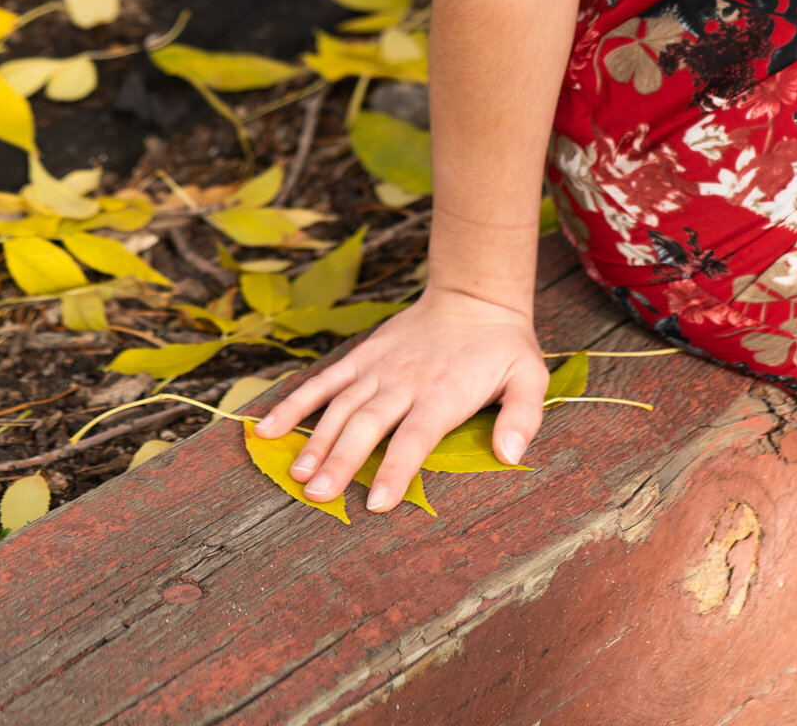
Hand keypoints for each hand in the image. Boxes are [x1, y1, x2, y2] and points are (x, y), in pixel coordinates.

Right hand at [255, 284, 548, 510]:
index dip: (395, 468)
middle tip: (318, 495)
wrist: (474, 295)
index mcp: (443, 393)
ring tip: (296, 474)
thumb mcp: (529, 376)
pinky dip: (295, 402)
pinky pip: (325, 380)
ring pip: (342, 405)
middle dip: (342, 460)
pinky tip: (266, 427)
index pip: (416, 435)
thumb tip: (510, 453)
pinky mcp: (363, 356)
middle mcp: (406, 381)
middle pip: (369, 423)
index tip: (376, 502)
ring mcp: (379, 367)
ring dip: (317, 439)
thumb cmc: (502, 346)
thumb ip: (522, 415)